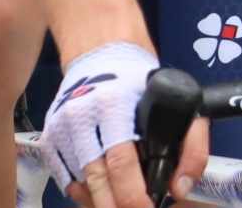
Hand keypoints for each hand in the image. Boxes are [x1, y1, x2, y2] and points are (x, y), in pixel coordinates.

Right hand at [41, 42, 207, 207]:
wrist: (100, 50)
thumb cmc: (139, 80)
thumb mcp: (178, 100)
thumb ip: (191, 146)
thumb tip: (179, 189)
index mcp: (114, 103)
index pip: (120, 162)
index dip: (132, 196)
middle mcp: (82, 115)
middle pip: (97, 181)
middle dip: (117, 207)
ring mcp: (61, 127)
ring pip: (80, 185)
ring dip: (101, 202)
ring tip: (120, 201)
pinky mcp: (49, 136)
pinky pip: (64, 179)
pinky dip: (83, 193)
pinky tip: (101, 193)